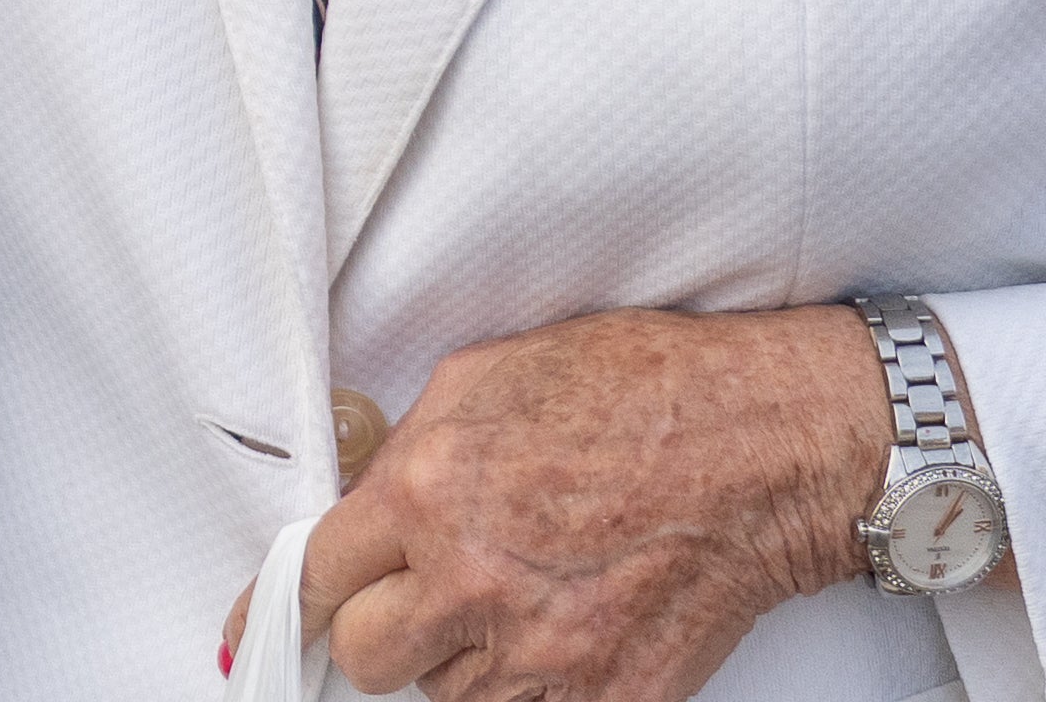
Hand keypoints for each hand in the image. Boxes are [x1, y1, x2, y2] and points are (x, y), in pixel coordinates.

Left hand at [225, 307, 890, 700]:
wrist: (763, 448)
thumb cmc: (644, 393)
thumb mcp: (488, 377)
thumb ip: (410, 447)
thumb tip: (365, 490)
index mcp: (428, 494)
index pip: (315, 574)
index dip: (298, 594)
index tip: (282, 616)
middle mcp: (473, 582)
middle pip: (367, 656)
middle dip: (380, 629)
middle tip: (418, 599)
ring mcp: (541, 652)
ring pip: (445, 697)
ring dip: (458, 662)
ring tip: (509, 603)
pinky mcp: (605, 698)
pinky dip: (527, 691)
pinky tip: (555, 637)